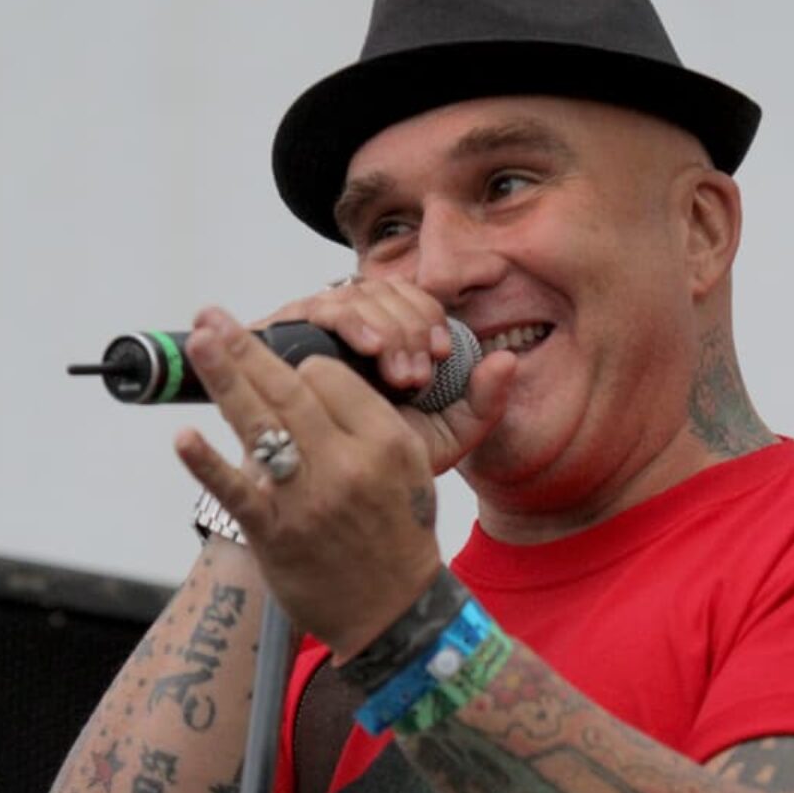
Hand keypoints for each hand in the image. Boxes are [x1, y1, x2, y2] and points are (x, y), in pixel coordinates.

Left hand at [174, 305, 445, 653]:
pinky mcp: (275, 533)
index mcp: (385, 442)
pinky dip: (208, 464)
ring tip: (199, 341)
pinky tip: (184, 439)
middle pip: (288, 389)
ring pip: (260, 424)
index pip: (329, 377)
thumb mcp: (412, 467)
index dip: (301, 367)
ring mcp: (308, 499)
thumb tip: (316, 374)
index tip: (287, 371)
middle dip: (247, 348)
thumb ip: (372, 420)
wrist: (394, 612)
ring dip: (224, 377)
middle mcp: (347, 465)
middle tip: (211, 316)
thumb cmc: (398, 533)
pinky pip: (236, 492)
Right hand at [254, 279, 516, 476]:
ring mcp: (316, 326)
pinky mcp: (286, 332)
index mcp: (388, 339)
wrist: (328, 499)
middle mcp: (352, 326)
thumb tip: (508, 358)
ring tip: (399, 377)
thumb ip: (483, 403)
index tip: (441, 354)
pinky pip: (321, 307)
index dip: (430, 317)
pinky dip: (351, 322)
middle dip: (411, 329)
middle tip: (418, 377)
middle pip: (386, 293)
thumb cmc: (381, 467)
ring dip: (388, 330)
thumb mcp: (444, 438)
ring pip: (359, 296)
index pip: (412, 299)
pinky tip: (369, 349)